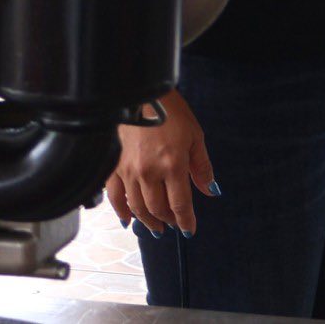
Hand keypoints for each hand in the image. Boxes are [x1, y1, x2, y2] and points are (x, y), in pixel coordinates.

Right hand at [106, 90, 215, 235]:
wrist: (141, 94)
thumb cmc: (172, 112)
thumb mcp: (195, 136)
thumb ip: (202, 167)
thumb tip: (211, 190)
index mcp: (173, 165)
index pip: (180, 204)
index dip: (186, 221)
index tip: (190, 231)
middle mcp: (149, 173)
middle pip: (158, 209)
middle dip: (168, 221)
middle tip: (173, 225)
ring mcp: (128, 170)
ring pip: (137, 207)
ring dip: (147, 220)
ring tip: (156, 227)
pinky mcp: (113, 166)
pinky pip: (114, 196)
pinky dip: (121, 211)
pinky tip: (127, 219)